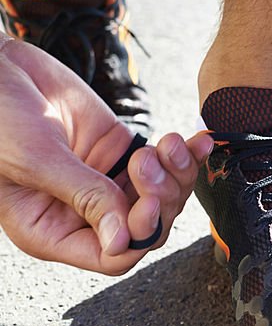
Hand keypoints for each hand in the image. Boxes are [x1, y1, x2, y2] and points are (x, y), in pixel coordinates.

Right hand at [0, 38, 212, 274]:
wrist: (0, 68)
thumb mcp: (37, 160)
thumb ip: (84, 197)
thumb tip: (121, 242)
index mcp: (52, 231)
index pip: (111, 258)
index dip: (137, 236)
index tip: (147, 204)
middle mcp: (83, 215)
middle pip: (146, 229)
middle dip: (160, 199)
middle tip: (147, 161)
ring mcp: (106, 183)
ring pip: (163, 199)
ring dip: (176, 174)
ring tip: (166, 143)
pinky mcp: (122, 153)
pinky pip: (165, 165)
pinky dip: (186, 155)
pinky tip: (197, 141)